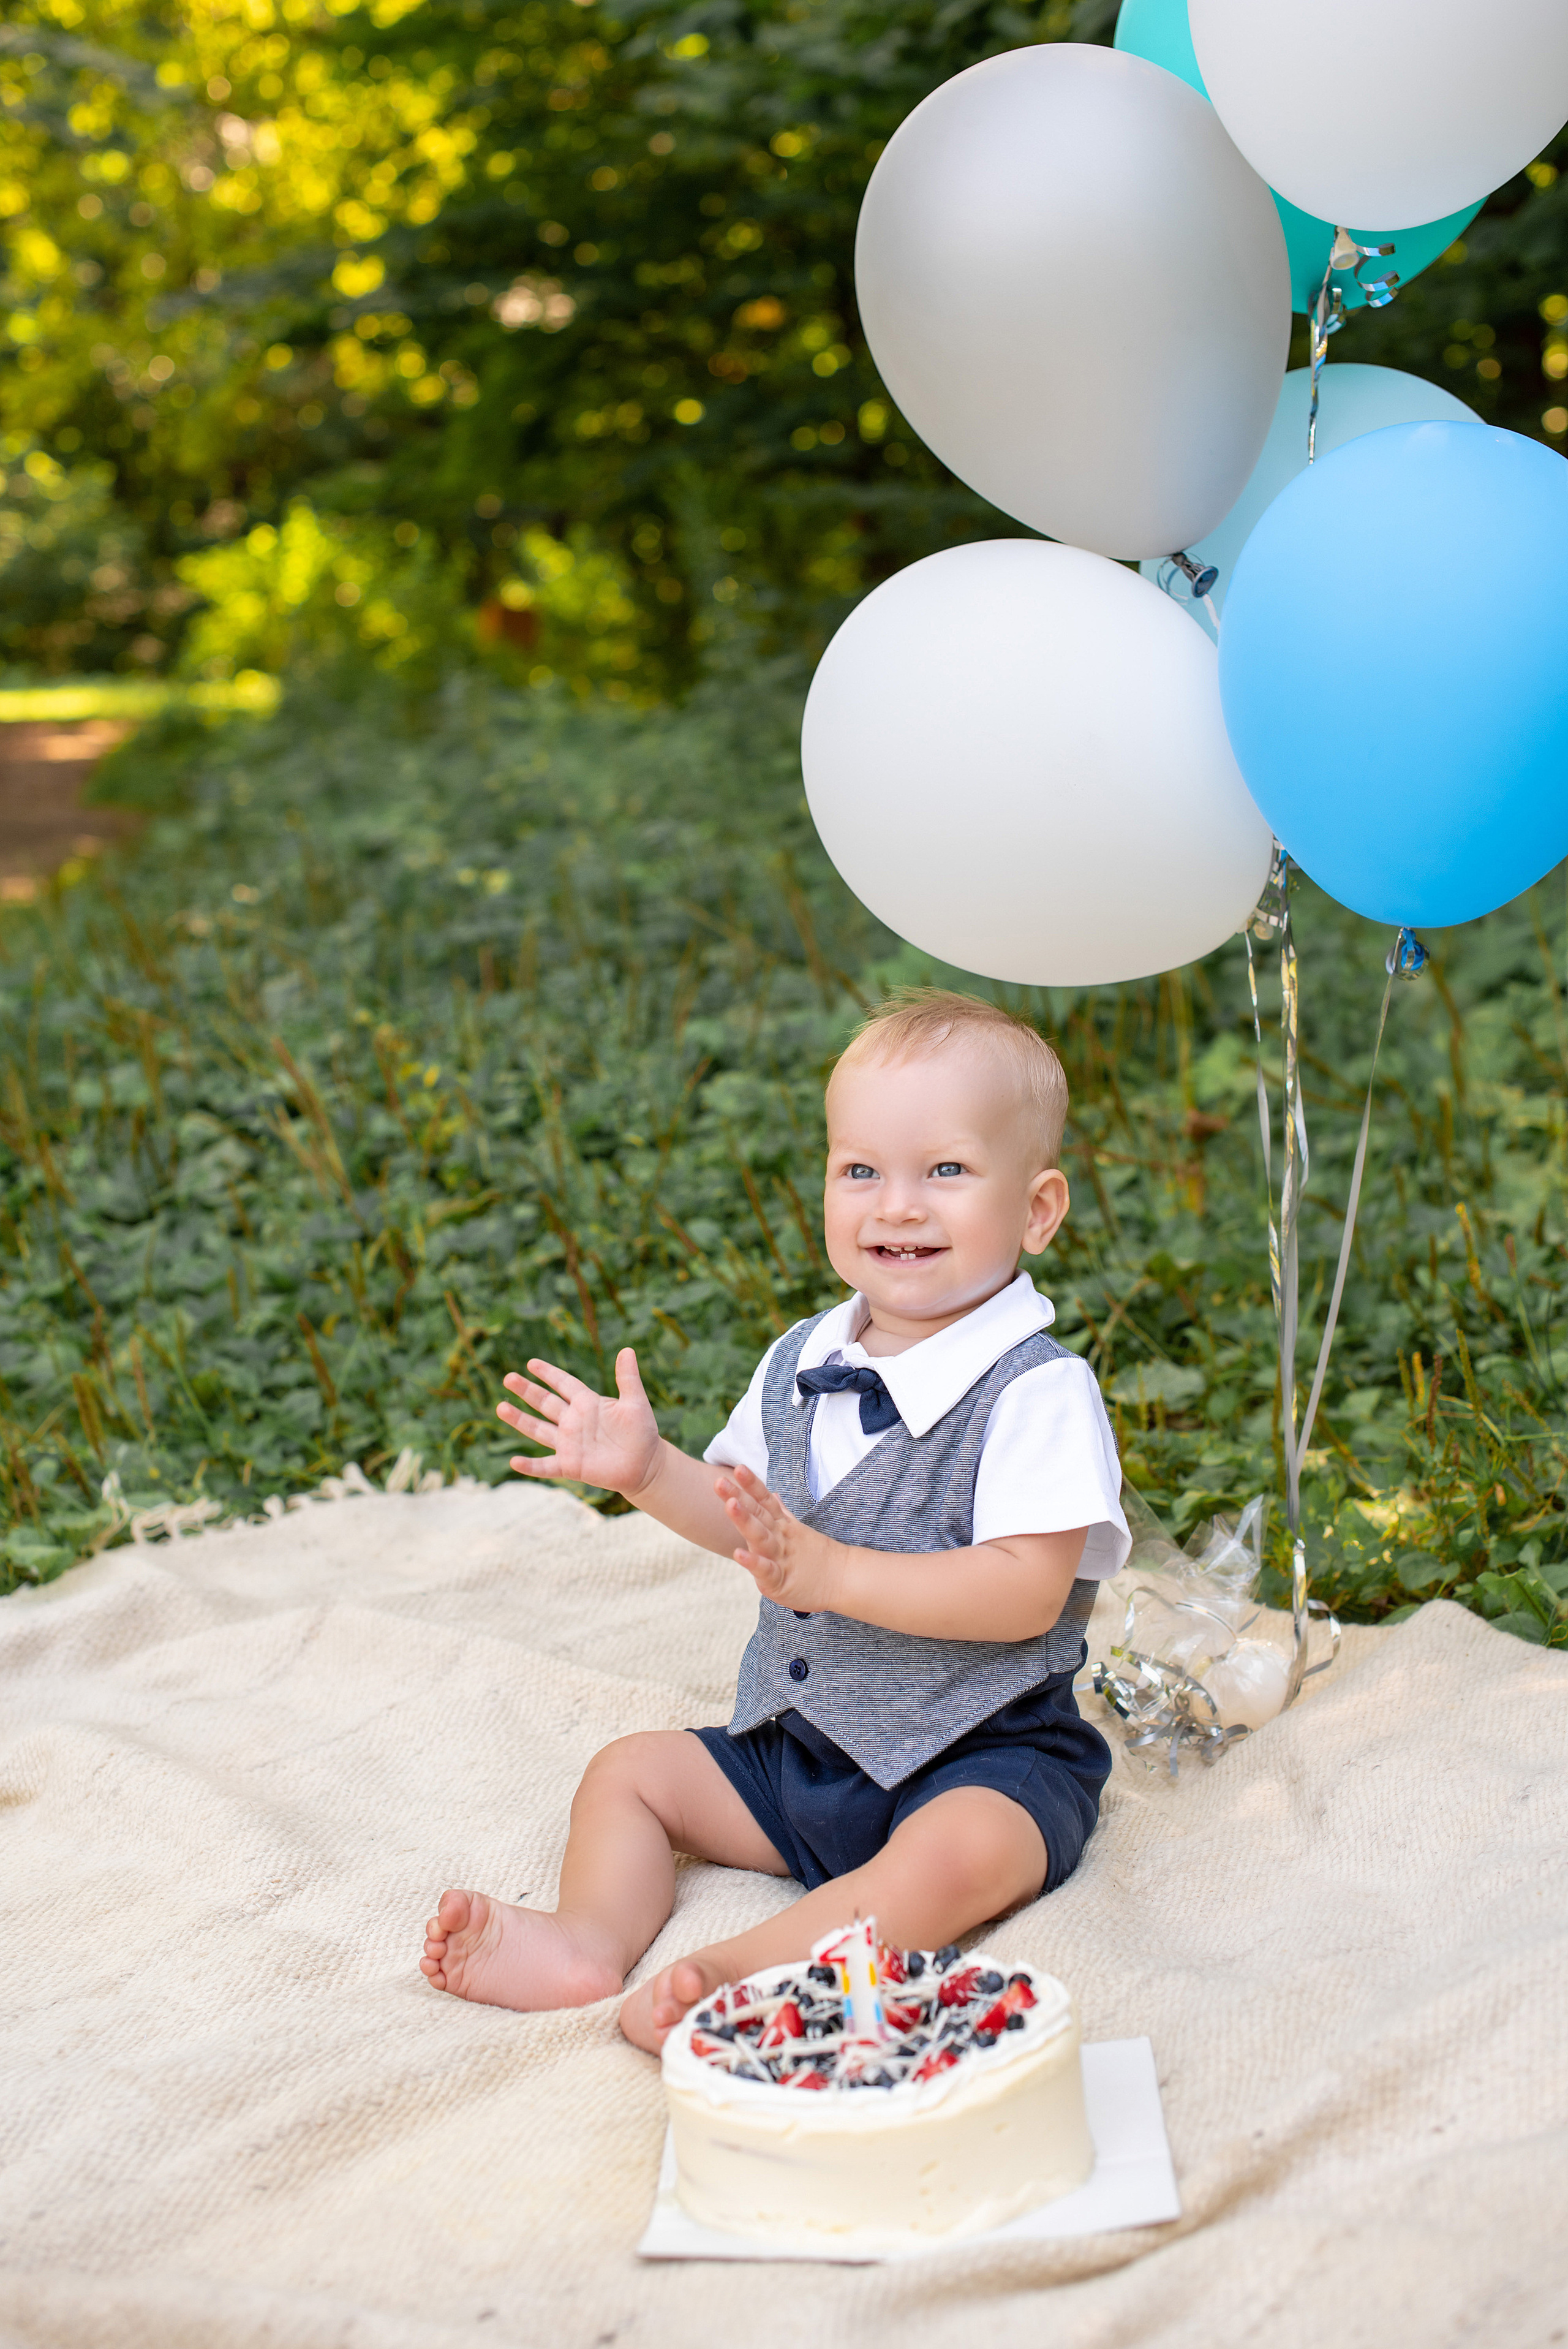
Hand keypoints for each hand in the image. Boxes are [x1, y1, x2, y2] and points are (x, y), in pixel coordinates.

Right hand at [498, 1347, 661, 1496]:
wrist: (646, 1465)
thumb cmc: (642, 1432)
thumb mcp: (636, 1403)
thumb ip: (628, 1378)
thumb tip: (627, 1349)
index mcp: (587, 1403)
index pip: (564, 1384)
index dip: (549, 1374)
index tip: (531, 1363)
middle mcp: (573, 1421)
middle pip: (545, 1403)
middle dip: (527, 1391)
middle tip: (508, 1378)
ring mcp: (569, 1444)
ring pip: (539, 1430)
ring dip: (520, 1420)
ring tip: (500, 1408)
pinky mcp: (570, 1465)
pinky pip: (546, 1466)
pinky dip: (531, 1466)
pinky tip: (514, 1462)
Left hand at [717, 1464, 847, 1613]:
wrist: (843, 1580)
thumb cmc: (815, 1557)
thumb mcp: (796, 1531)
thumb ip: (782, 1513)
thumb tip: (771, 1494)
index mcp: (782, 1526)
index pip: (764, 1501)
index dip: (751, 1485)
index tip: (738, 1468)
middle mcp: (780, 1537)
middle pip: (758, 1514)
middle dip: (738, 1497)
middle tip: (720, 1482)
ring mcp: (780, 1557)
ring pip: (760, 1537)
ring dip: (745, 1521)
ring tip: (730, 1505)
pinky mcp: (779, 1580)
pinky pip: (765, 1569)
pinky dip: (753, 1562)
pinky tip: (738, 1553)